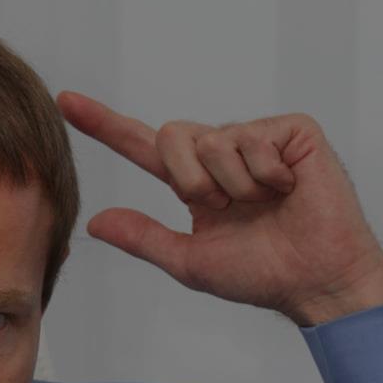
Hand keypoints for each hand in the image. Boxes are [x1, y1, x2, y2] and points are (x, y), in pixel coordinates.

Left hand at [57, 90, 382, 325]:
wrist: (317, 281)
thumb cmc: (262, 274)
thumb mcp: (189, 261)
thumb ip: (143, 238)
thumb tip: (94, 222)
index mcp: (195, 182)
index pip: (142, 148)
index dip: (105, 125)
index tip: (66, 101)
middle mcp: (222, 154)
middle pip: (170, 135)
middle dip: (189, 178)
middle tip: (227, 208)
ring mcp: (258, 138)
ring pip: (212, 139)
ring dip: (233, 183)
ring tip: (264, 203)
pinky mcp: (292, 131)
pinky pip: (253, 139)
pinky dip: (266, 175)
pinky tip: (289, 189)